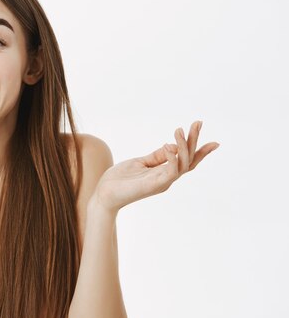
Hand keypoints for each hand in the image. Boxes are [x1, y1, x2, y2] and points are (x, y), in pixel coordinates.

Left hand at [91, 120, 219, 213]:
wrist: (104, 194)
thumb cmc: (119, 180)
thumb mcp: (140, 162)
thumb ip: (156, 156)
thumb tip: (172, 145)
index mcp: (164, 173)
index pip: (187, 161)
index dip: (200, 151)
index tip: (214, 141)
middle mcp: (166, 178)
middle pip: (189, 160)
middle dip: (195, 141)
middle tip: (198, 123)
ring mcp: (161, 182)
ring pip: (182, 165)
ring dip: (184, 146)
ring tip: (179, 130)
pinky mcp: (153, 185)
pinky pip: (170, 172)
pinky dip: (172, 158)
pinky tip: (169, 145)